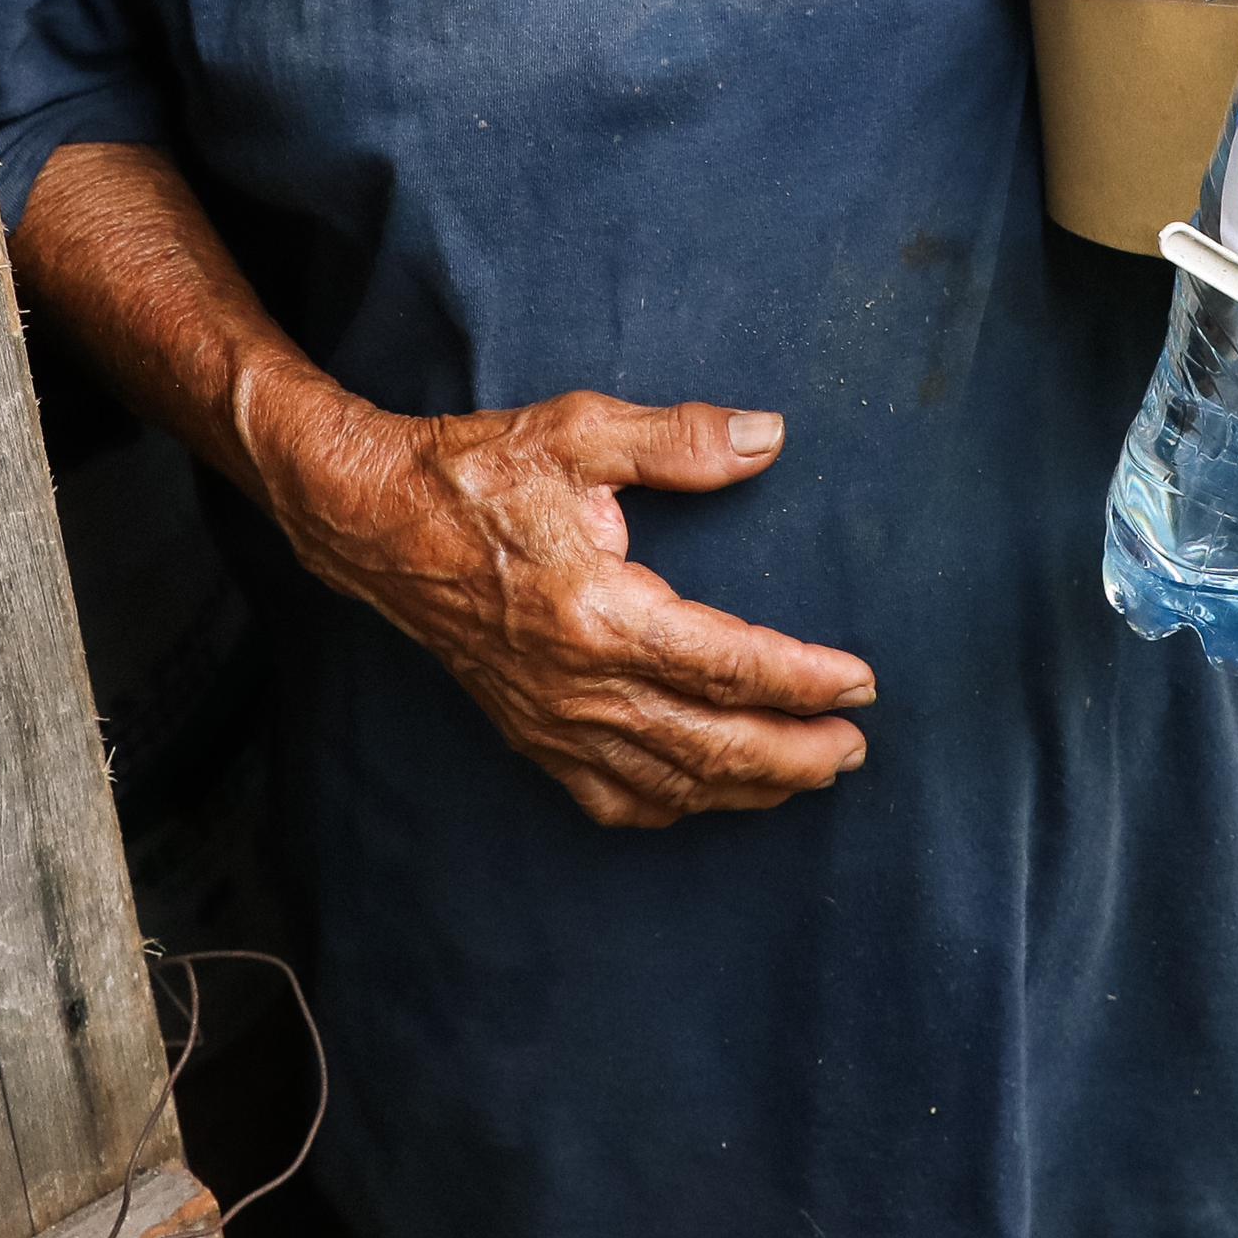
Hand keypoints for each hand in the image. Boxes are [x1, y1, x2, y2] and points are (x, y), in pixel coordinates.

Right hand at [253, 387, 876, 828]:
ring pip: (667, 783)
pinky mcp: (528, 731)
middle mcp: (577, 684)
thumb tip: (768, 437)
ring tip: (808, 776)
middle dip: (794, 755)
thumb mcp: (579, 431)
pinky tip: (705, 795)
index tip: (861, 682)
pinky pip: (608, 796)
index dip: (802, 681)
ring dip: (746, 788)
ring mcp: (550, 719)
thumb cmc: (476, 472)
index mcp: (598, 613)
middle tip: (855, 748)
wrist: (375, 522)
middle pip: (709, 746)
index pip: (727, 666)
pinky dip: (669, 807)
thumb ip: (681, 440)